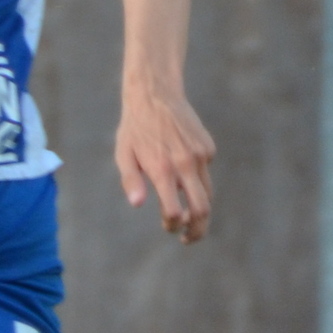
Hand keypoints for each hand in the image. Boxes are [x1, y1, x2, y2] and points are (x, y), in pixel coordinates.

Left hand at [115, 82, 215, 244]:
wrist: (155, 95)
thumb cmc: (134, 128)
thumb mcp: (124, 154)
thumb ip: (131, 181)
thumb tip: (137, 204)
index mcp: (162, 169)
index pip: (175, 212)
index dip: (173, 226)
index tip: (169, 228)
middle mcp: (185, 164)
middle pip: (202, 209)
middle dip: (198, 230)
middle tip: (188, 238)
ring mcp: (200, 156)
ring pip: (208, 193)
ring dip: (200, 210)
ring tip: (189, 217)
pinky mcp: (208, 148)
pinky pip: (205, 173)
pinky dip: (197, 181)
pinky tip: (181, 171)